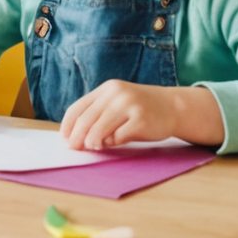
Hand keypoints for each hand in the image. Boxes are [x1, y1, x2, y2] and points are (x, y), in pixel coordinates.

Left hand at [60, 80, 207, 149]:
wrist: (173, 107)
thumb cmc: (140, 109)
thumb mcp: (118, 102)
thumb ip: (100, 114)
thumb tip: (77, 136)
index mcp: (107, 89)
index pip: (79, 107)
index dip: (68, 124)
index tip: (64, 137)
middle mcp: (116, 94)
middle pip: (87, 119)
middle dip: (77, 137)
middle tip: (74, 148)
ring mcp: (129, 106)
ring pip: (100, 128)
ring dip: (92, 141)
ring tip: (92, 147)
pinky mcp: (141, 121)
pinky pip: (119, 136)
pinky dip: (113, 142)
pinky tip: (114, 143)